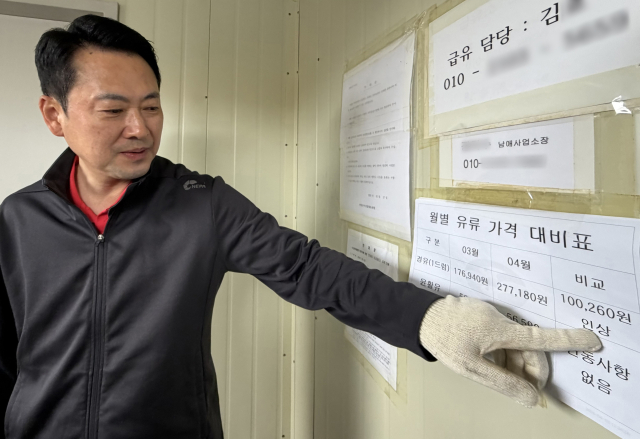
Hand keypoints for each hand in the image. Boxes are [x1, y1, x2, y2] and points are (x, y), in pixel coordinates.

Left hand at [419, 295, 601, 407]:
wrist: (416, 316)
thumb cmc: (442, 340)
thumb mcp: (470, 368)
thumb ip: (503, 383)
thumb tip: (532, 398)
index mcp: (499, 329)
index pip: (540, 337)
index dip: (569, 340)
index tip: (593, 340)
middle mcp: (498, 319)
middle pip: (528, 346)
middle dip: (532, 369)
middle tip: (526, 392)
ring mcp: (489, 316)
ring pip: (514, 344)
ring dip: (515, 364)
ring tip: (502, 379)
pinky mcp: (481, 317)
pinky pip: (500, 337)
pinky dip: (502, 354)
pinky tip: (491, 364)